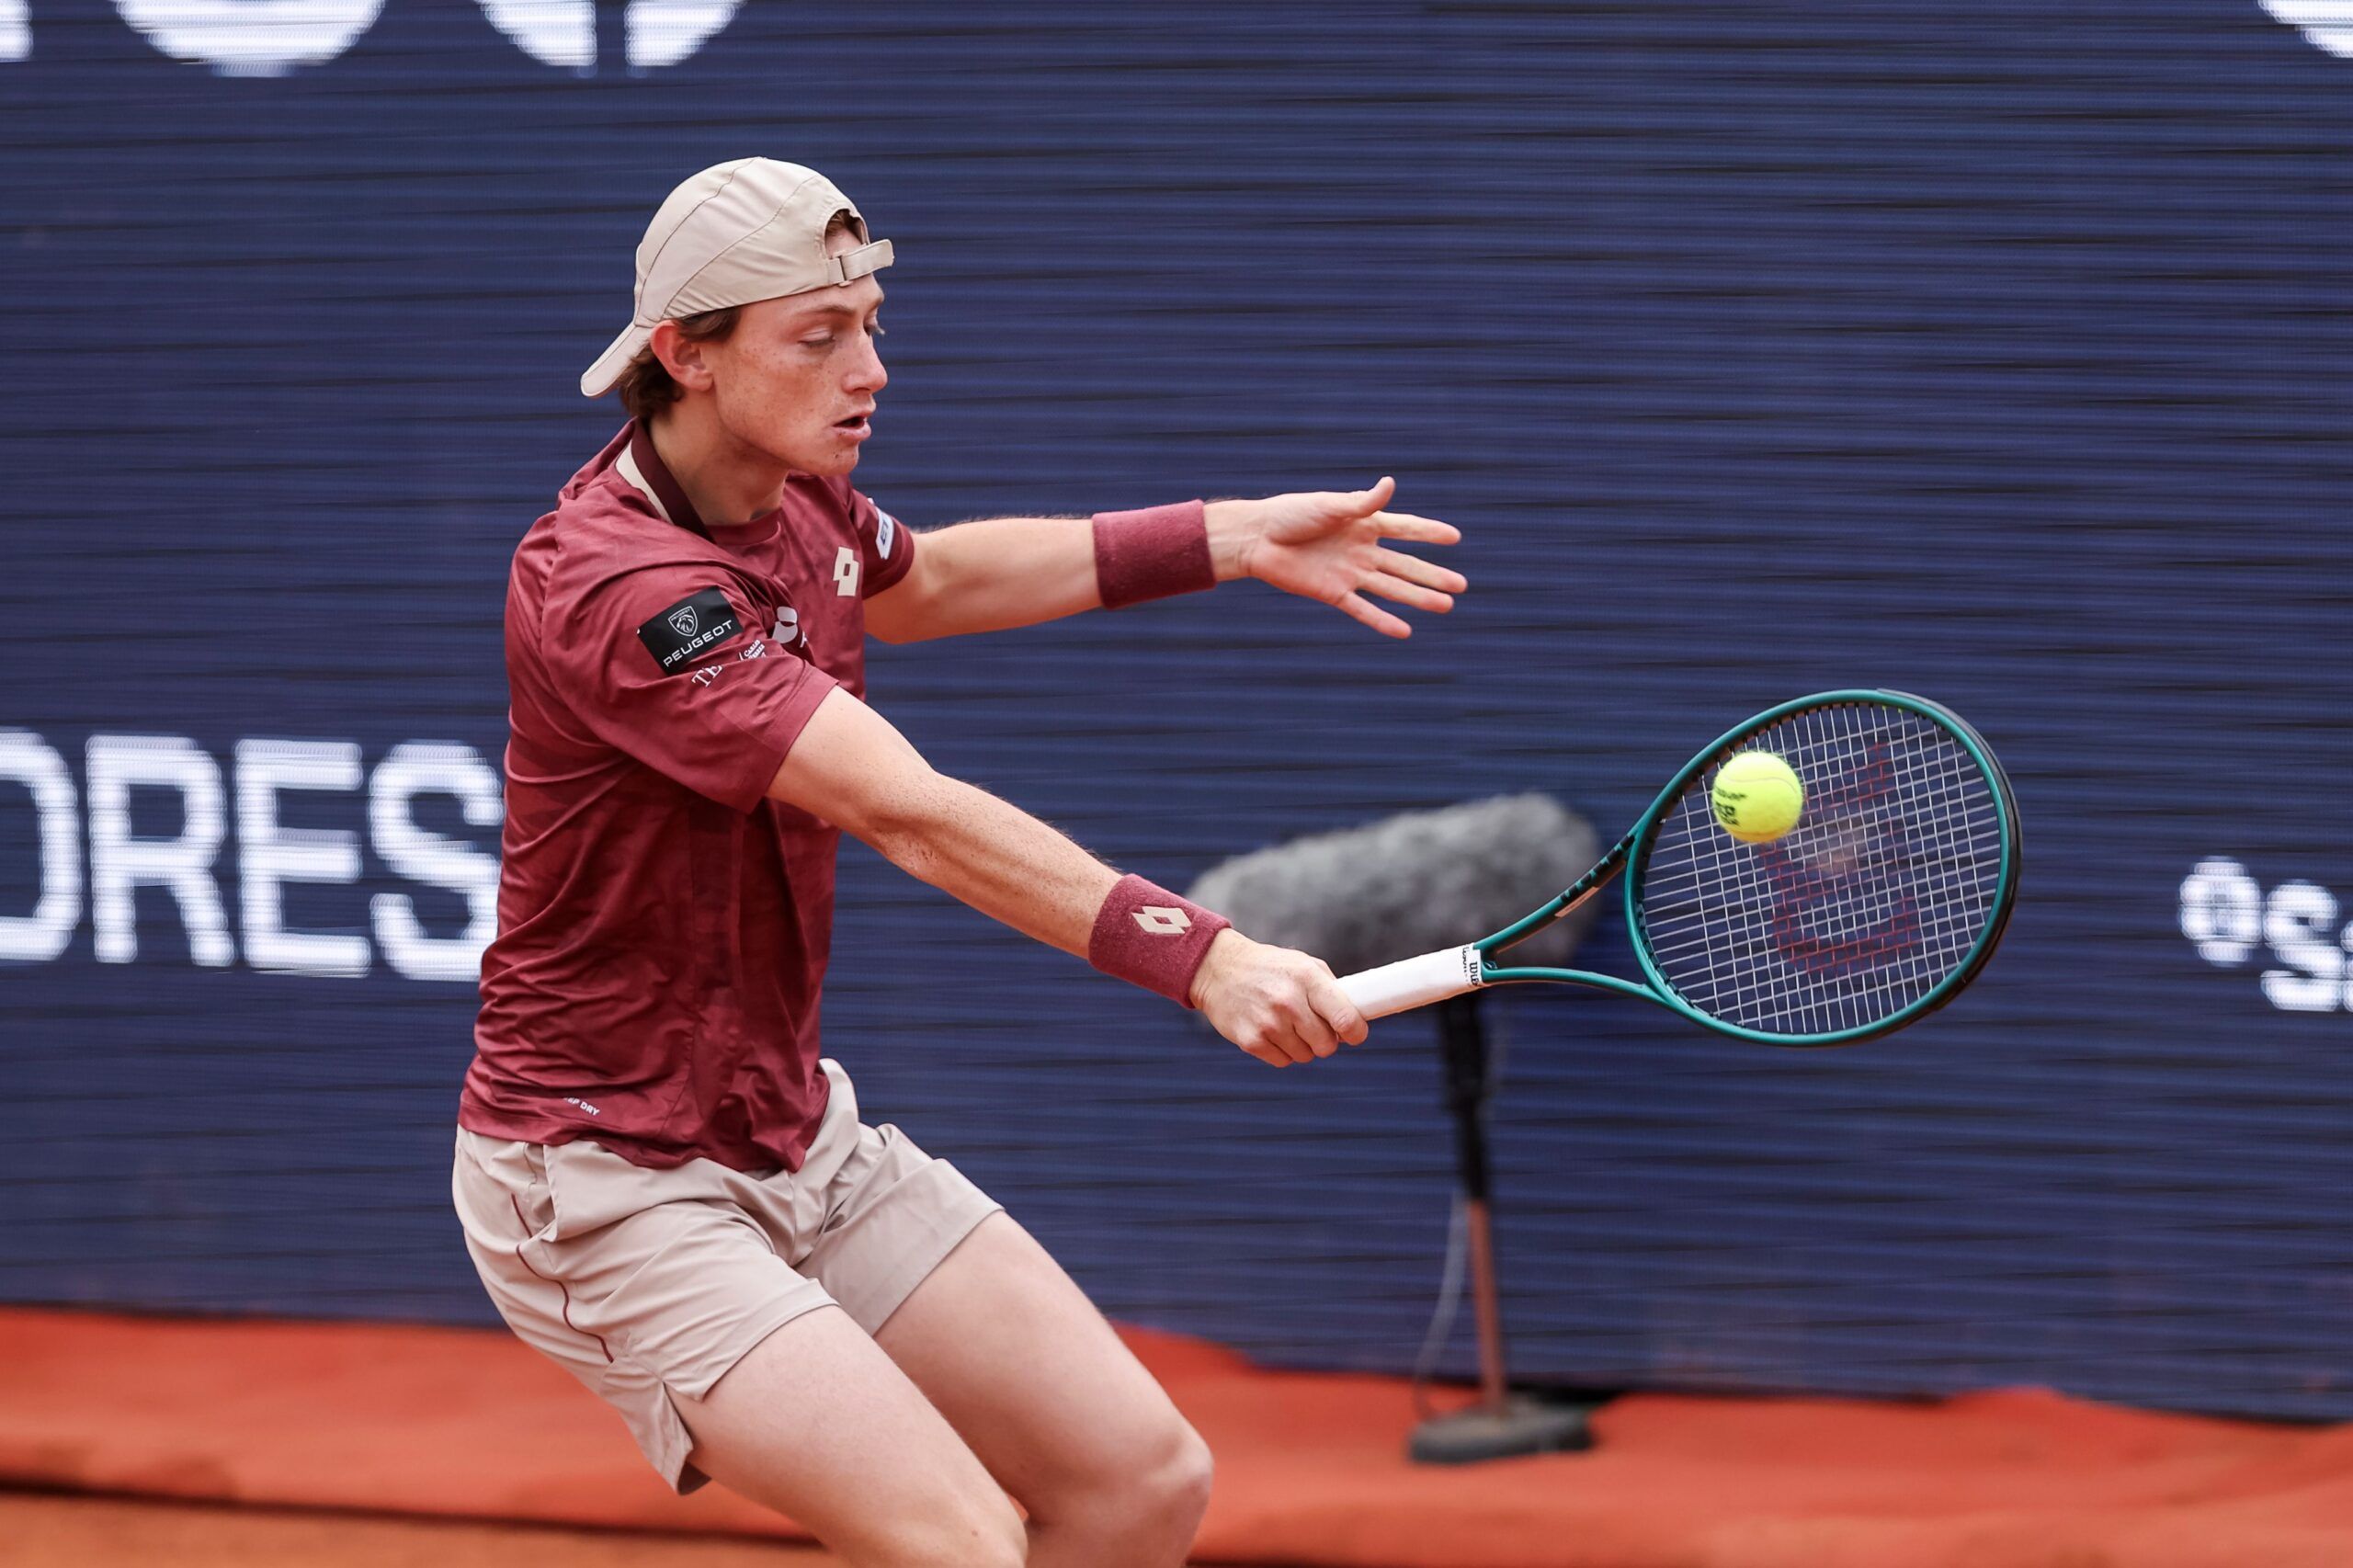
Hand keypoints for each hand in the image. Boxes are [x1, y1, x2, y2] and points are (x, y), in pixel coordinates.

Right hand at [1188, 929, 1370, 1066]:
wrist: (1218, 969)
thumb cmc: (1269, 968)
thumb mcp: (1303, 965)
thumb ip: (1331, 990)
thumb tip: (1356, 1018)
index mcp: (1307, 979)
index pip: (1345, 1018)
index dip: (1356, 1032)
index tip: (1355, 1034)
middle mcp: (1288, 1002)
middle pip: (1327, 1045)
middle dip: (1326, 1040)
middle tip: (1314, 1027)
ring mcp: (1268, 1024)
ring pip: (1305, 1056)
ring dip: (1302, 1045)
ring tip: (1286, 1023)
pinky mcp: (1251, 1041)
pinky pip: (1283, 1061)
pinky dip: (1282, 1051)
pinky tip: (1270, 1030)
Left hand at [1208, 477, 1466, 638]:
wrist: (1258, 539)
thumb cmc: (1292, 514)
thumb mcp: (1330, 505)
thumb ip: (1362, 503)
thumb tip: (1390, 484)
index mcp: (1363, 524)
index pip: (1405, 528)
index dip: (1429, 532)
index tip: (1455, 537)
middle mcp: (1362, 550)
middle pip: (1405, 565)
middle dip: (1433, 575)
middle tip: (1461, 586)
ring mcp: (1350, 573)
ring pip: (1392, 588)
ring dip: (1419, 597)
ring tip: (1446, 606)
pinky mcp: (1333, 593)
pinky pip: (1363, 609)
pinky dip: (1383, 621)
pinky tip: (1405, 631)